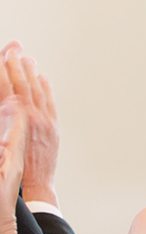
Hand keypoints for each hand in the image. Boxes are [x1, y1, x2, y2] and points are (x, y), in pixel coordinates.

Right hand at [0, 49, 56, 203]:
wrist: (33, 186)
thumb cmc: (11, 167)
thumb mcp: (3, 140)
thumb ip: (3, 115)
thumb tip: (6, 100)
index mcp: (12, 118)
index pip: (5, 86)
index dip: (3, 69)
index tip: (3, 55)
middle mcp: (28, 116)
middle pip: (21, 83)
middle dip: (16, 64)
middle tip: (14, 47)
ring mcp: (42, 120)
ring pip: (36, 90)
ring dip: (31, 72)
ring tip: (26, 58)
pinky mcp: (52, 128)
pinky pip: (49, 102)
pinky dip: (45, 88)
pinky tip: (42, 78)